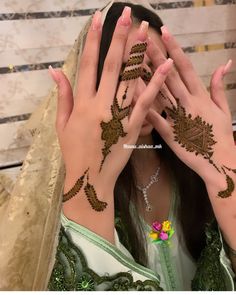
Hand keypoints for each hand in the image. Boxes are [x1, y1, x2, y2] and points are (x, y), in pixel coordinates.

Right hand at [49, 8, 172, 206]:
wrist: (90, 178)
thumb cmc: (74, 151)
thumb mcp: (62, 124)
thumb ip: (63, 96)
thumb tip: (55, 70)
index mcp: (83, 103)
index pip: (88, 64)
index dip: (93, 40)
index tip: (99, 19)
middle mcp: (101, 105)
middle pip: (112, 66)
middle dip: (120, 39)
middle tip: (128, 15)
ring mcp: (119, 116)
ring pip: (131, 80)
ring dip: (140, 54)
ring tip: (147, 33)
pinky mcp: (133, 127)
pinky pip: (146, 103)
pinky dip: (156, 84)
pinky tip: (165, 66)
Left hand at [146, 25, 233, 184]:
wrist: (218, 161)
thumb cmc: (220, 136)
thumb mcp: (223, 109)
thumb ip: (219, 87)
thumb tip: (224, 64)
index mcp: (200, 95)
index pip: (185, 67)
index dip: (174, 48)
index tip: (163, 32)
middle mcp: (187, 103)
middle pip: (168, 76)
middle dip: (155, 56)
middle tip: (141, 39)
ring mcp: (177, 118)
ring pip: (159, 93)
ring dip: (145, 76)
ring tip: (131, 61)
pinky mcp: (168, 134)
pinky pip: (154, 119)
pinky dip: (143, 108)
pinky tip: (131, 96)